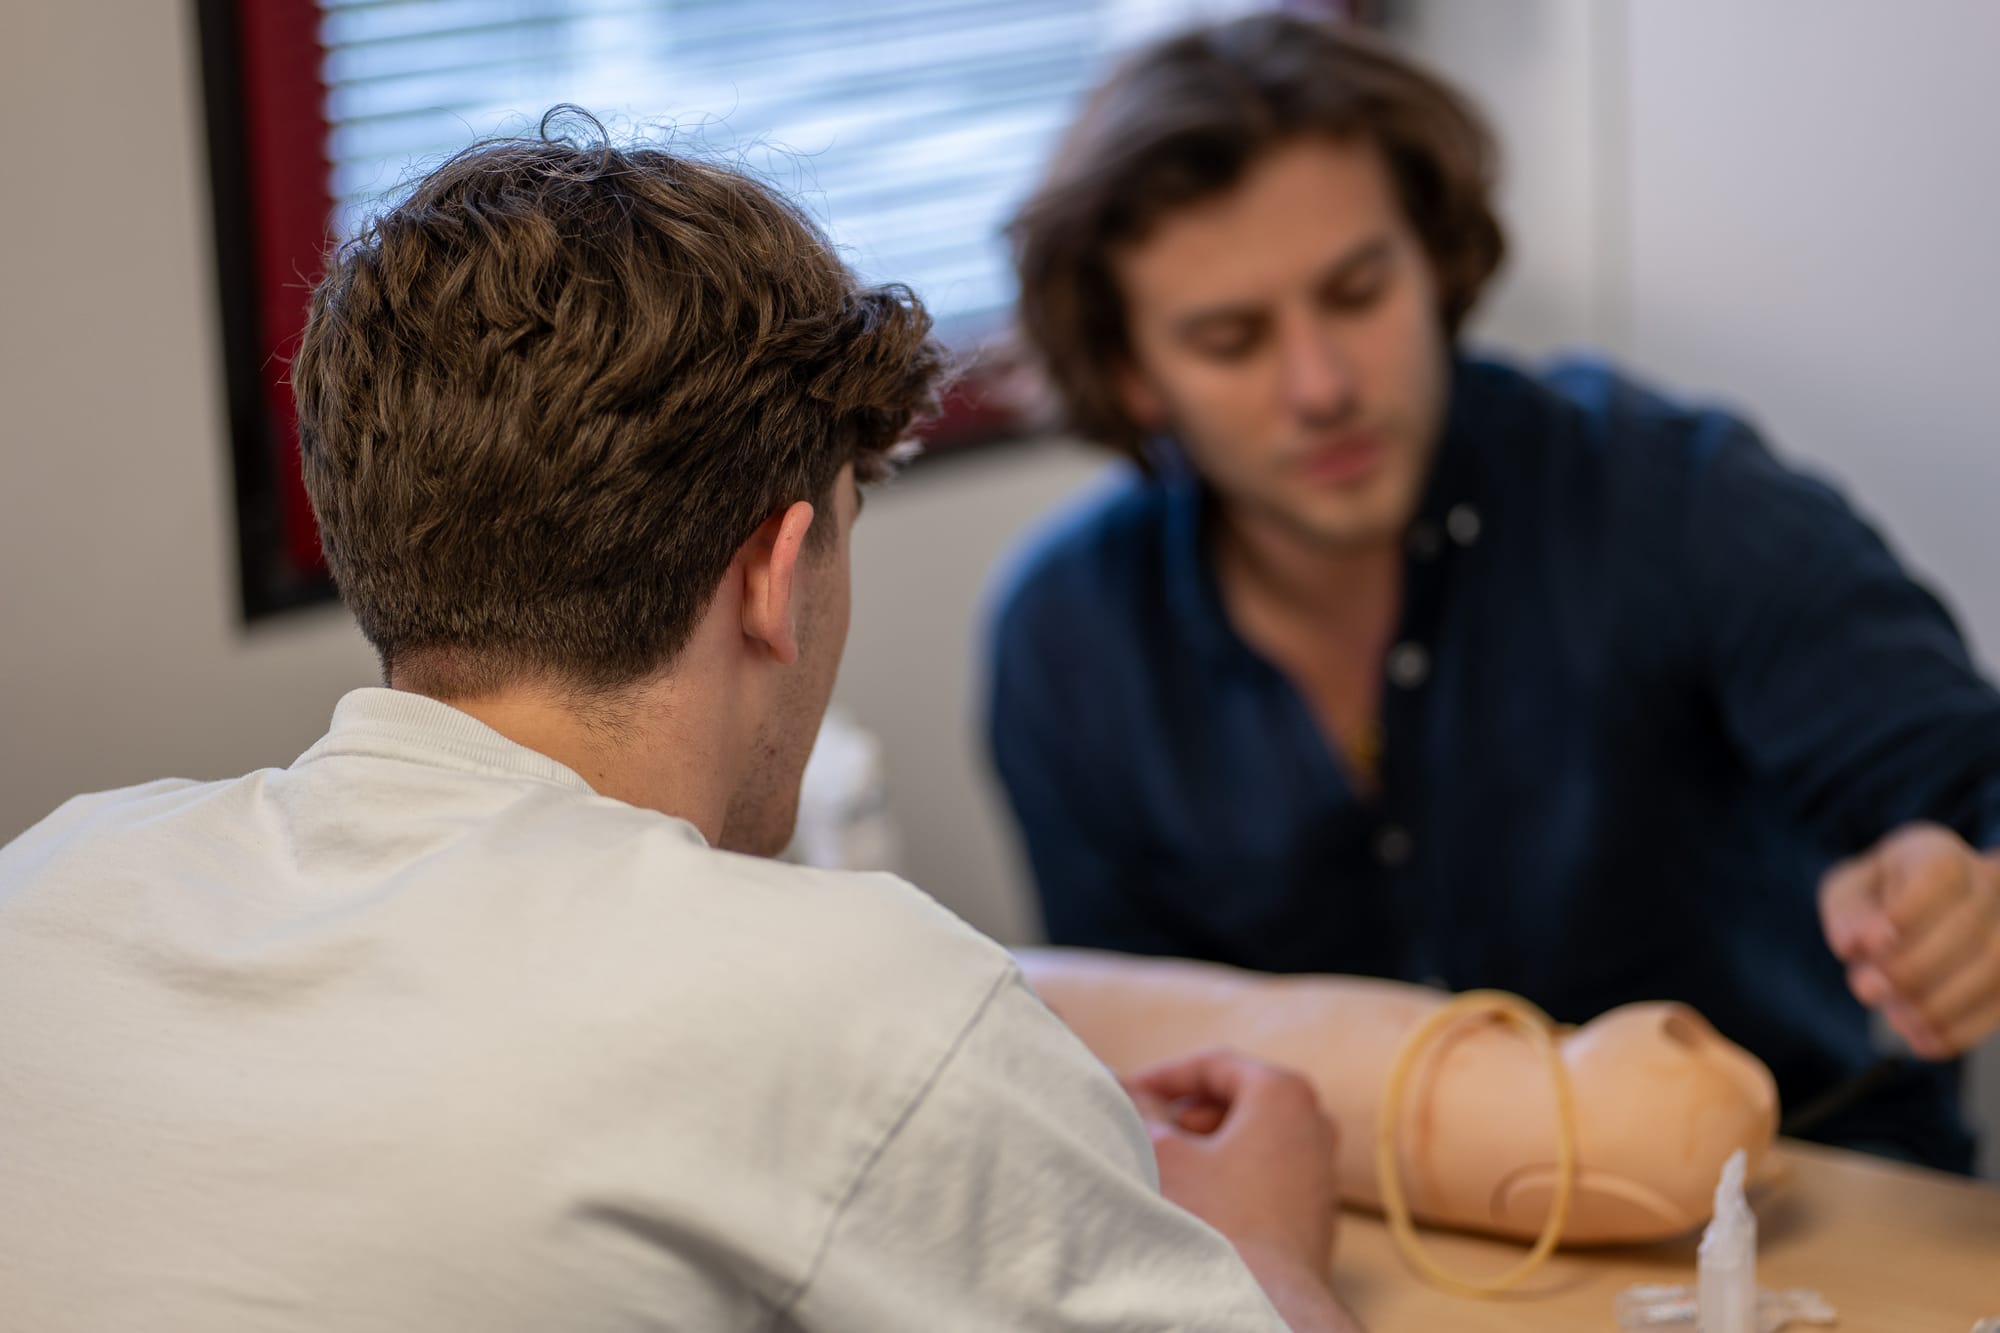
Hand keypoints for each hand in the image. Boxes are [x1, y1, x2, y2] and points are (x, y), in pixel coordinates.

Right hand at [1121, 1048, 1341, 1280]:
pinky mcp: (1315, 1202)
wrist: (1268, 1301)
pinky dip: (1230, 1168)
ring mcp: (1320, 1163)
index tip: (1130, 1090)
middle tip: (1143, 1127)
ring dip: (1205, 1141)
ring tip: (1165, 1163)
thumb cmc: (1221, 1223)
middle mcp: (1314, 1120)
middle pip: (1235, 1096)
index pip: (1215, 1064)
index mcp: (1284, 1092)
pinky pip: (1267, 1166)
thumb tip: (1118, 1082)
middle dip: (1185, 1110)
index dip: (1165, 1075)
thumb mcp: (1166, 1154)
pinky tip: (1197, 1194)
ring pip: (1251, 1133)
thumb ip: (1143, 1108)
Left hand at [1819, 822, 1999, 1058]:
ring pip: (1995, 968)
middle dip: (1915, 967)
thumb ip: (1849, 914)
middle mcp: (1986, 885)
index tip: (1872, 945)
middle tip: (1867, 990)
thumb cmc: (1880, 899)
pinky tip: (1925, 1042)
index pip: (1939, 874)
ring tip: (1896, 1020)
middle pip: (1968, 926)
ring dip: (1941, 1004)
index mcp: (1937, 855)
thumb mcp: (1849, 893)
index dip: (1909, 912)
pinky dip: (1963, 1029)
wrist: (1920, 911)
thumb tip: (1858, 945)